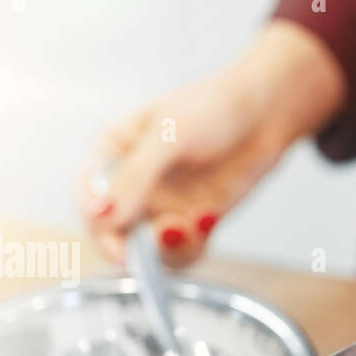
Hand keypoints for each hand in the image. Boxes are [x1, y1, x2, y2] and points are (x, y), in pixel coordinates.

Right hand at [78, 19, 344, 266]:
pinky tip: (209, 215)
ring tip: (187, 225)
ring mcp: (164, 204)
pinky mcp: (193, 219)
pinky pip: (185, 249)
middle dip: (133, 246)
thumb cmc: (213, 107)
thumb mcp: (168, 137)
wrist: (264, 113)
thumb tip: (102, 215)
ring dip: (168, 247)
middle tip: (150, 247)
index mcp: (114, 154)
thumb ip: (135, 177)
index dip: (97, 222)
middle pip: (116, 232)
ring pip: (151, 249)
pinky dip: (195, 242)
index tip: (113, 237)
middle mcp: (134, 184)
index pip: (91, 198)